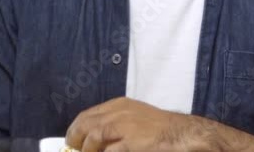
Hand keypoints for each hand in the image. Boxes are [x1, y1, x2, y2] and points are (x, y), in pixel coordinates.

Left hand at [64, 97, 197, 151]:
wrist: (181, 134)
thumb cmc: (160, 129)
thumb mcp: (134, 118)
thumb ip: (114, 125)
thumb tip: (95, 140)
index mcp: (118, 105)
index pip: (86, 116)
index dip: (75, 130)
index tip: (72, 142)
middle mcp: (118, 113)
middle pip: (85, 125)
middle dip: (76, 141)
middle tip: (76, 151)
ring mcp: (124, 127)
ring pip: (93, 139)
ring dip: (89, 151)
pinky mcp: (130, 142)